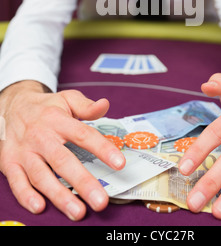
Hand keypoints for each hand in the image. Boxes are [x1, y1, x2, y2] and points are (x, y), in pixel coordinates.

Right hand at [0, 81, 125, 220]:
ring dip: (59, 195)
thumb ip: (86, 106)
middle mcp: (41, 136)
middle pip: (63, 161)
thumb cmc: (45, 107)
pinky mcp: (9, 163)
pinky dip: (26, 196)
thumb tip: (105, 105)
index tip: (119, 163)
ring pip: (41, 176)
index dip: (102, 149)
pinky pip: (17, 182)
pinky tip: (40, 207)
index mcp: (58, 120)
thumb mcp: (67, 99)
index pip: (83, 135)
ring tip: (78, 211)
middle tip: (100, 201)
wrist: (12, 105)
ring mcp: (24, 151)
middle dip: (82, 182)